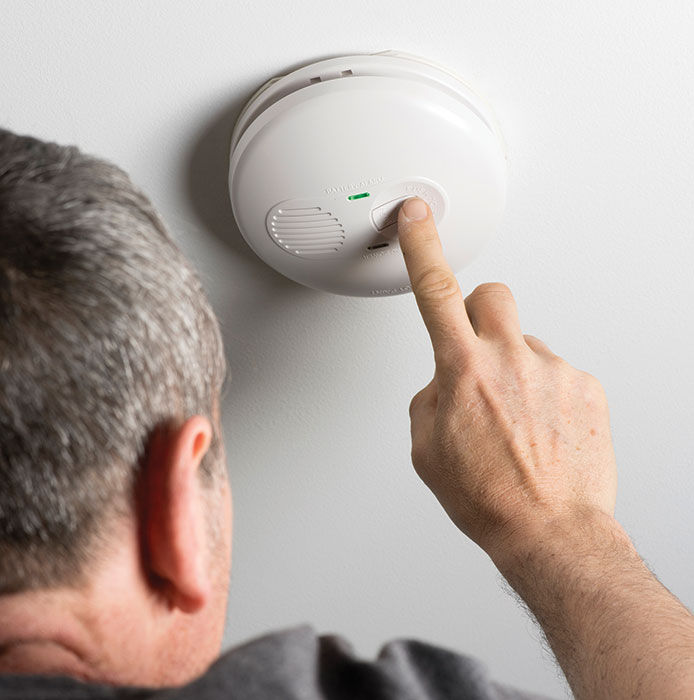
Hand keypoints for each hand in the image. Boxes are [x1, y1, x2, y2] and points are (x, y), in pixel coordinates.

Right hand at [397, 197, 617, 560]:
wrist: (549, 530)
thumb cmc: (489, 496)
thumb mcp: (427, 446)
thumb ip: (430, 397)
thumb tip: (446, 382)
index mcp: (462, 369)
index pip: (435, 290)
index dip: (421, 246)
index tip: (415, 217)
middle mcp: (510, 359)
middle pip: (492, 294)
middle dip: (479, 309)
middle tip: (478, 346)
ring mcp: (552, 370)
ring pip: (525, 343)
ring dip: (515, 369)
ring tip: (517, 420)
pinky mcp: (586, 386)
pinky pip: (556, 371)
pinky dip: (546, 393)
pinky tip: (542, 429)